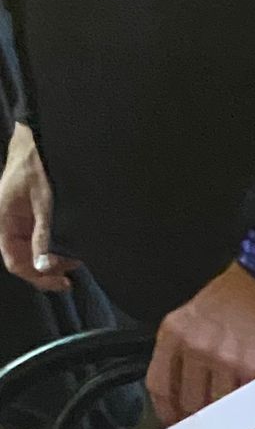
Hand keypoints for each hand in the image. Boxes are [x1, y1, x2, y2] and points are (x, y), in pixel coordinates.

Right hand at [0, 126, 76, 291]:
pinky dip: (52, 249)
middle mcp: (5, 226)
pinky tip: (68, 252)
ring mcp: (16, 224)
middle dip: (47, 270)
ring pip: (31, 254)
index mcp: (2, 221)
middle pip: (23, 261)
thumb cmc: (36, 169)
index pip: (15, 262)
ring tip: (74, 262)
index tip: (61, 281)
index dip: (37, 276)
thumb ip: (42, 235)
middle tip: (71, 275)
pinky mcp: (26, 221)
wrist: (35, 147)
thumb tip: (44, 265)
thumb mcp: (43, 204)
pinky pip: (36, 242)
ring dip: (52, 261)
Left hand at [147, 265, 254, 426]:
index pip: (160, 385)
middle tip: (210, 422)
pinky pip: (249, 403)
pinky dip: (250, 409)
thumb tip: (182, 390)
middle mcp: (198, 346)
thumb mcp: (195, 314)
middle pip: (189, 403)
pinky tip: (253, 406)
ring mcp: (229, 360)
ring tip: (235, 412)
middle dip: (199, 416)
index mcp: (176, 331)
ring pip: (219, 409)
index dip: (167, 410)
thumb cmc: (239, 295)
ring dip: (227, 416)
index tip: (174, 420)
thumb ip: (183, 349)